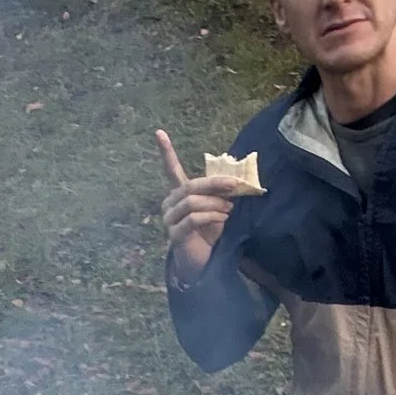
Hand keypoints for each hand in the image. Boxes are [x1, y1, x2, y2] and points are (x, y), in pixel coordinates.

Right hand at [155, 128, 249, 281]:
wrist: (203, 263)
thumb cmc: (210, 232)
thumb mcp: (219, 207)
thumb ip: (222, 193)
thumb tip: (236, 178)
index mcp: (179, 194)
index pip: (171, 170)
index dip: (165, 152)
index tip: (159, 132)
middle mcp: (170, 204)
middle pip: (190, 186)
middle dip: (215, 183)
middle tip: (236, 185)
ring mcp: (170, 220)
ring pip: (192, 201)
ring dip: (215, 203)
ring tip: (230, 209)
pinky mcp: (175, 235)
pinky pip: (193, 219)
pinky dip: (211, 216)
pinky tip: (222, 218)